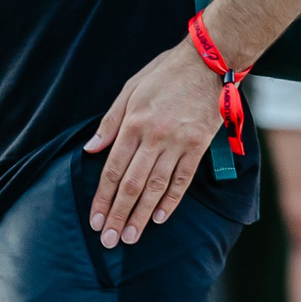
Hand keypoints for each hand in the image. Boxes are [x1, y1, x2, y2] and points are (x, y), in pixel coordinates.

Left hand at [81, 40, 221, 248]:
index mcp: (133, 124)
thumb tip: (90, 150)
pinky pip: (183, 178)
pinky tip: (160, 217)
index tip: (95, 221)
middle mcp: (153, 137)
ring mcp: (178, 142)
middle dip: (118, 215)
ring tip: (131, 236)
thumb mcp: (130, 90)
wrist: (210, 61)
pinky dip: (171, 200)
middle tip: (109, 240)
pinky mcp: (199, 144)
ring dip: (141, 214)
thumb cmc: (166, 73)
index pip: (112, 170)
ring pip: (156, 186)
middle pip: (131, 185)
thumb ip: (110, 122)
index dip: (102, 199)